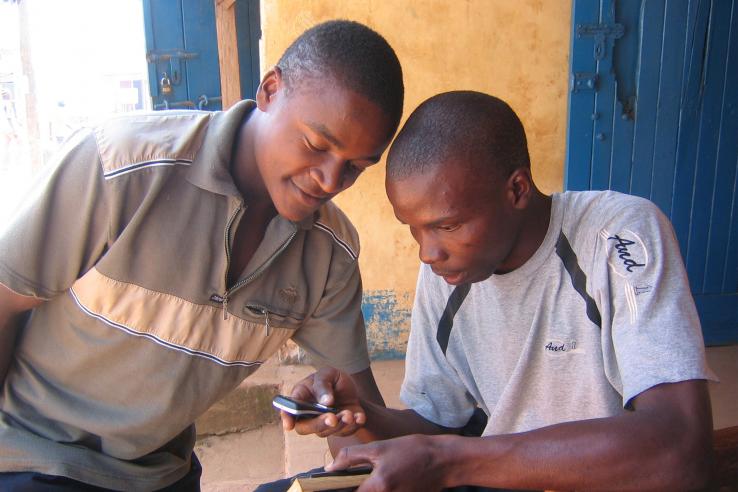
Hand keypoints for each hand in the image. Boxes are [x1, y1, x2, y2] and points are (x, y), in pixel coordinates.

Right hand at [280, 367, 366, 437]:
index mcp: (300, 399)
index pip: (288, 411)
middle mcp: (309, 415)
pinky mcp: (341, 429)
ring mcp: (324, 424)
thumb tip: (326, 402)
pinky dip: (353, 426)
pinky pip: (345, 432)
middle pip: (306, 428)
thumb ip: (323, 384)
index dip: (287, 418)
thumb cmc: (332, 379)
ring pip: (326, 432)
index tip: (289, 425)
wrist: (350, 387)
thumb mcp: (326, 373)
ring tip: (348, 414)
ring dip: (338, 425)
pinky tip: (359, 417)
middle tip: (332, 418)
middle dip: (319, 424)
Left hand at [326, 434, 447, 491]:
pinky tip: (382, 482)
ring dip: (367, 489)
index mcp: (378, 487)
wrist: (445, 460)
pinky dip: (379, 491)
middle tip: (350, 480)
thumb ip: (352, 457)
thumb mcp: (380, 447)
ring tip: (367, 479)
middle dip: (354, 489)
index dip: (338, 491)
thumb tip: (330, 468)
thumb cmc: (413, 450)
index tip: (329, 486)